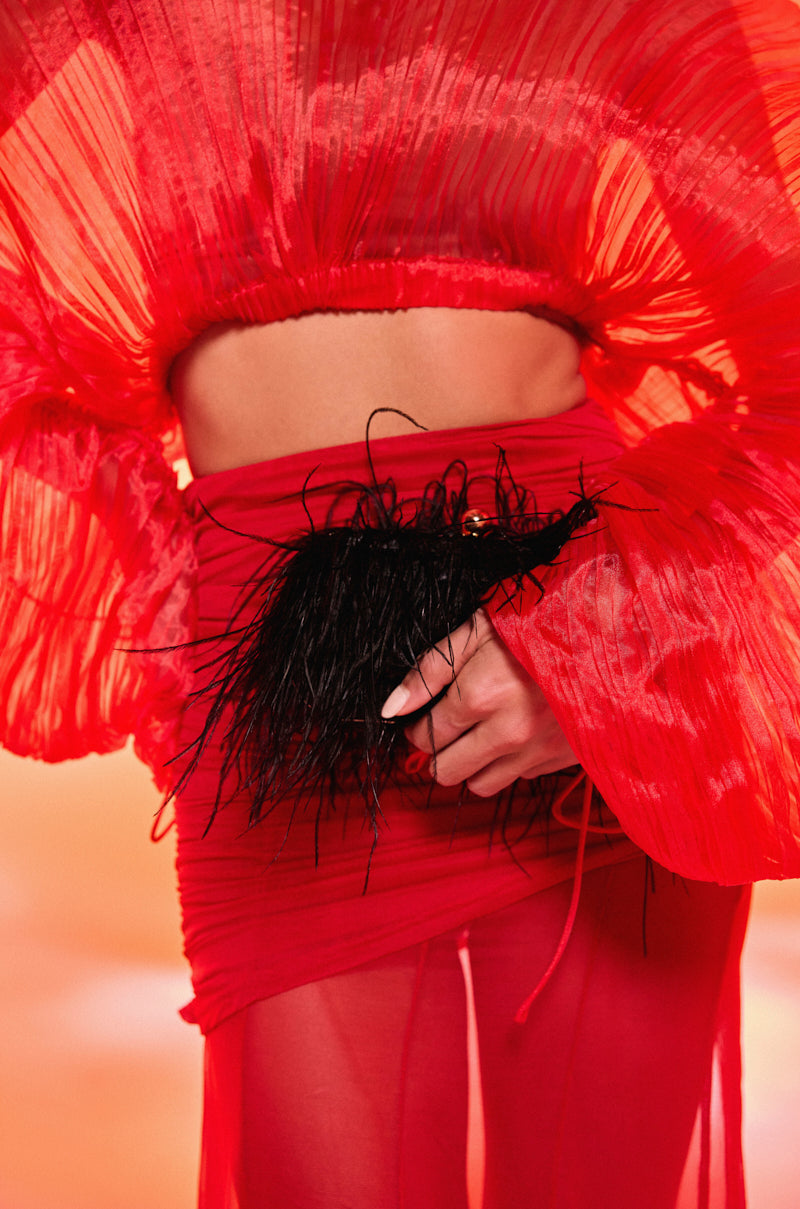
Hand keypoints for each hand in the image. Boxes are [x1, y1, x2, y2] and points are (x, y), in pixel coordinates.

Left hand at [381, 609, 576, 794]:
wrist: (604, 630)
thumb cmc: (535, 622)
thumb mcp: (475, 631)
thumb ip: (430, 671)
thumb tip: (393, 708)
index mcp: (480, 696)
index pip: (427, 737)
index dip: (418, 729)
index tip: (423, 719)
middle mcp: (508, 731)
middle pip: (448, 771)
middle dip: (439, 752)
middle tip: (446, 730)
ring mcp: (538, 748)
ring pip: (482, 784)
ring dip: (473, 765)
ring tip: (479, 735)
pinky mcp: (562, 757)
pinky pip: (521, 776)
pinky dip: (511, 761)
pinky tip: (517, 732)